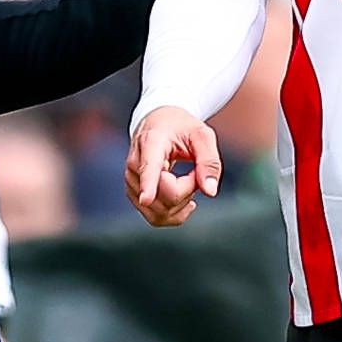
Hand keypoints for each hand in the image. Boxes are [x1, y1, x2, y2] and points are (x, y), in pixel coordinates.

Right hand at [126, 103, 219, 225]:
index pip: (149, 168)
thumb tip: (210, 192)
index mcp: (151, 143)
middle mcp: (135, 164)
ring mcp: (131, 182)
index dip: (148, 185)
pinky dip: (175, 213)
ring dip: (183, 203)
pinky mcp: (133, 195)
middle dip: (189, 189)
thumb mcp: (202, 135)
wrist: (157, 123)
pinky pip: (156, 218)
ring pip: (161, 212)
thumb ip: (209, 161)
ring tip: (188, 180)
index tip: (146, 199)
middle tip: (196, 170)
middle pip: (166, 196)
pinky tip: (184, 197)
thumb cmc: (181, 127)